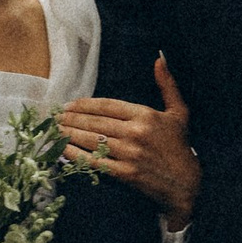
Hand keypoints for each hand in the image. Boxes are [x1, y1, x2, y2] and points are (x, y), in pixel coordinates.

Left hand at [61, 55, 199, 225]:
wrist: (186, 183)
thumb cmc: (180, 146)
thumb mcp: (179, 112)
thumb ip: (167, 85)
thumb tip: (159, 59)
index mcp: (145, 115)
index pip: (107, 105)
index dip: (85, 104)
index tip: (69, 104)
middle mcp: (135, 132)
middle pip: (96, 122)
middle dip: (72, 118)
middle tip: (55, 116)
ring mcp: (129, 153)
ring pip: (92, 140)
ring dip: (70, 134)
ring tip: (55, 129)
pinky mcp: (125, 173)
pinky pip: (95, 162)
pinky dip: (77, 155)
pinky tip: (64, 150)